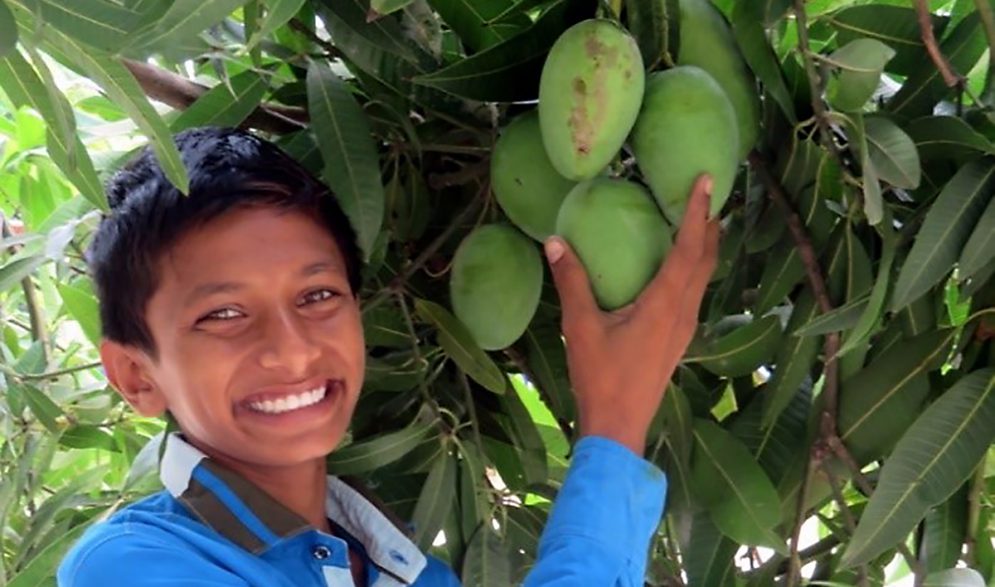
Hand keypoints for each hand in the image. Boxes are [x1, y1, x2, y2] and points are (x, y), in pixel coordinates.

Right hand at [544, 175, 719, 454]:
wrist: (619, 426)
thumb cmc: (601, 376)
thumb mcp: (580, 327)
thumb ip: (571, 282)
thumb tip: (555, 241)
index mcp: (666, 304)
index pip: (689, 248)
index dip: (697, 212)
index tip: (706, 180)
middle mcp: (684, 312)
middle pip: (705, 260)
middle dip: (710, 224)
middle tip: (708, 193)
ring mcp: (684, 328)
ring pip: (703, 278)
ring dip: (705, 247)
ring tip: (701, 221)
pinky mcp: (677, 339)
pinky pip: (693, 293)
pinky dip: (693, 269)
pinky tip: (677, 268)